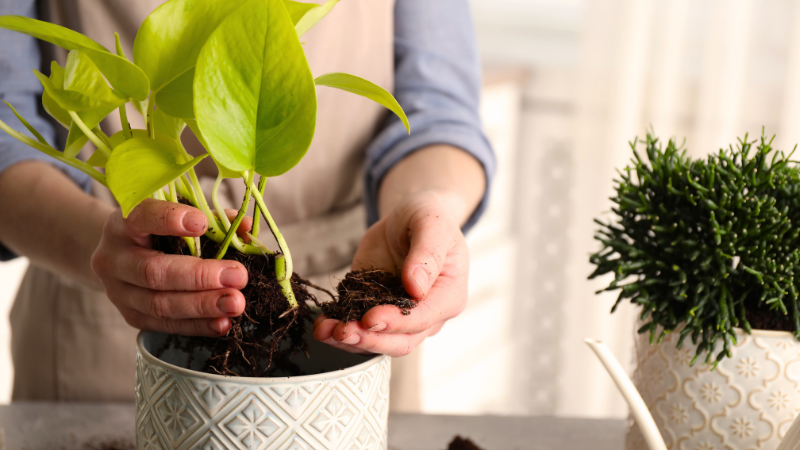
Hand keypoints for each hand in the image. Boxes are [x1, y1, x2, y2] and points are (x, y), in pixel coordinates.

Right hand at [91, 199, 250, 336]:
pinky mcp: (131, 317)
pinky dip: (197, 326)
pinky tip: (223, 323)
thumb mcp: (177, 216)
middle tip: (238, 276)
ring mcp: (118, 292)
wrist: (122, 256)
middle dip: (199, 276)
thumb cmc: (158, 230)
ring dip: (202, 306)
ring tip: (235, 303)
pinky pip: (164, 325)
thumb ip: (212, 219)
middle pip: (153, 272)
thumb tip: (247, 227)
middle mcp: (114, 258)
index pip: (140, 218)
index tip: (201, 222)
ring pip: (159, 304)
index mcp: (122, 224)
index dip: (169, 219)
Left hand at [313, 191, 468, 356]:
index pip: (423, 318)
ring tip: (325, 331)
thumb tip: (416, 287)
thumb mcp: (432, 224)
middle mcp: (427, 316)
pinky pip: (358, 328)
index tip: (371, 318)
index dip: (397, 322)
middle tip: (344, 331)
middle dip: (370, 339)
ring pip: (378, 341)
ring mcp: (399, 317)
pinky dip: (339, 330)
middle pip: (401, 341)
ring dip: (350, 341)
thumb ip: (427, 253)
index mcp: (448, 296)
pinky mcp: (374, 310)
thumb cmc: (428, 218)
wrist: (408, 219)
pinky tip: (322, 325)